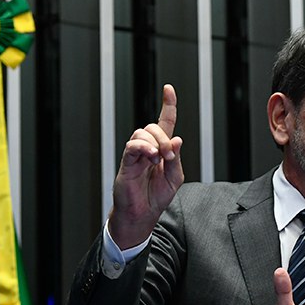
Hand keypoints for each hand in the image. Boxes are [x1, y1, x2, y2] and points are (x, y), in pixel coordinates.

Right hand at [108, 84, 183, 248]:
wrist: (143, 215)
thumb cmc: (156, 197)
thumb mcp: (174, 177)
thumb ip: (176, 158)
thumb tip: (177, 139)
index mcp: (160, 150)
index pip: (164, 122)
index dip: (167, 105)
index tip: (169, 89)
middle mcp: (147, 149)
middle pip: (153, 126)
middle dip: (164, 137)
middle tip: (169, 157)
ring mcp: (135, 155)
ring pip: (141, 132)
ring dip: (155, 142)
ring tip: (159, 160)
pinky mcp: (126, 163)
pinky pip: (132, 146)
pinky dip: (143, 148)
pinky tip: (151, 158)